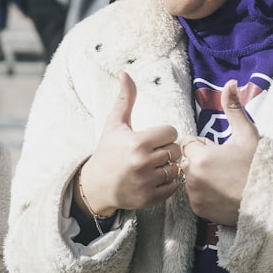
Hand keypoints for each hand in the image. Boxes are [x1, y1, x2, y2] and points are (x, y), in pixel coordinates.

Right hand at [76, 72, 180, 216]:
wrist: (97, 186)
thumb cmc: (108, 151)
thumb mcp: (114, 124)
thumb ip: (125, 99)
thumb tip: (126, 73)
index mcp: (137, 142)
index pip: (171, 132)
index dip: (164, 134)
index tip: (153, 138)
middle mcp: (143, 163)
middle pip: (175, 150)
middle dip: (167, 150)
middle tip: (154, 152)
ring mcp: (147, 182)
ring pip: (176, 169)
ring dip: (168, 167)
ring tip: (154, 166)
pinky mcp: (149, 198)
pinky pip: (173, 187)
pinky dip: (167, 184)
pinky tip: (154, 179)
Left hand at [179, 80, 259, 225]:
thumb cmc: (260, 164)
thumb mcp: (248, 134)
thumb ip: (233, 108)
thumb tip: (230, 83)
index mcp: (200, 157)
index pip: (188, 143)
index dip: (204, 145)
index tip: (220, 151)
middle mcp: (193, 178)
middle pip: (188, 161)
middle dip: (201, 160)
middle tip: (225, 166)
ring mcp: (195, 196)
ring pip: (190, 179)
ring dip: (201, 177)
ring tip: (226, 179)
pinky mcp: (199, 211)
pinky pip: (195, 196)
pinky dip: (205, 193)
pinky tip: (223, 192)